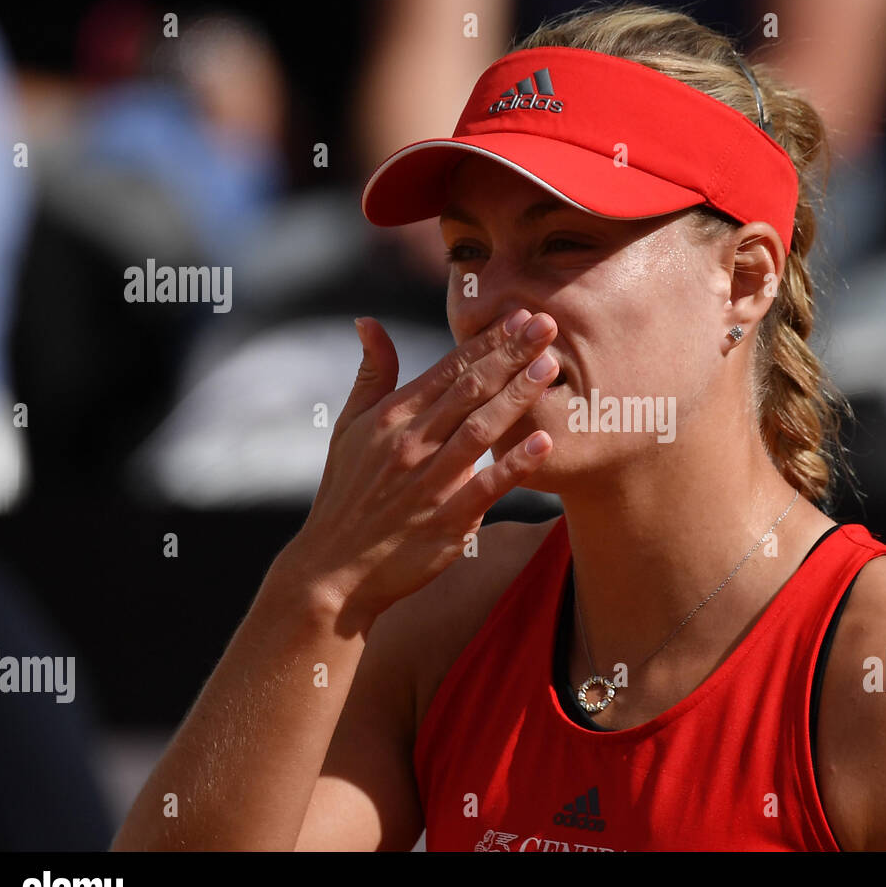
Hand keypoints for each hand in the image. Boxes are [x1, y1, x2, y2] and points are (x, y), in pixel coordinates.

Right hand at [281, 310, 558, 625]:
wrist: (334, 571)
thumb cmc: (348, 494)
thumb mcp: (348, 429)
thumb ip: (370, 375)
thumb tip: (369, 321)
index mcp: (392, 417)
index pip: (448, 369)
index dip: (488, 341)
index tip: (521, 315)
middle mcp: (412, 444)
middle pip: (470, 390)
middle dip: (511, 354)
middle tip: (548, 324)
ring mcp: (430, 484)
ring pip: (481, 431)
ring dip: (517, 397)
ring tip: (551, 367)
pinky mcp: (445, 522)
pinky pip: (486, 488)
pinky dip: (514, 466)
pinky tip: (544, 442)